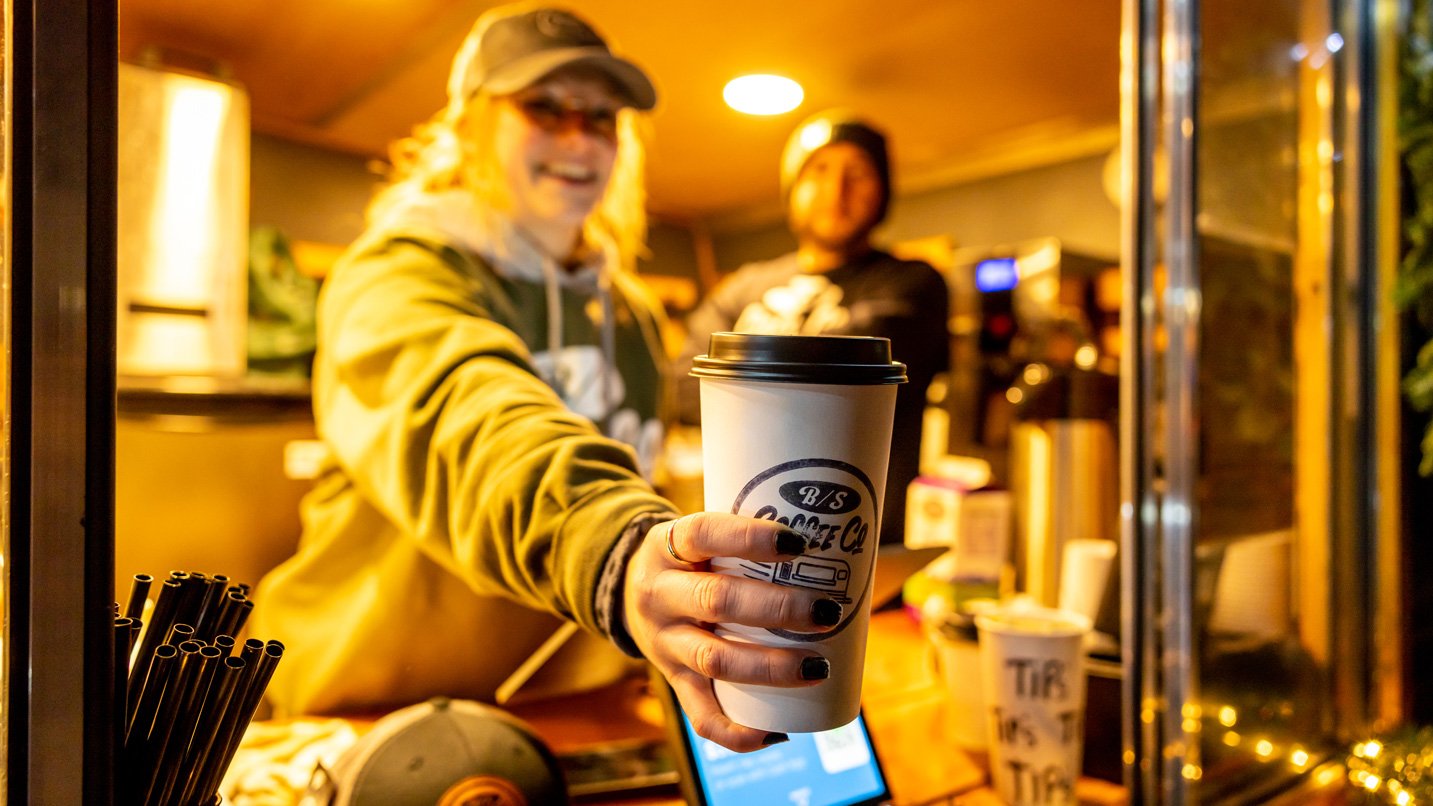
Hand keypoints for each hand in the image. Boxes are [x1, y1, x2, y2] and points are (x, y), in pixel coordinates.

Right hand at [623, 512, 843, 751]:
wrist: (628, 592)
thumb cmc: (692, 560)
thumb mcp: (702, 539)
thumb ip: (750, 543)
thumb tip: (845, 553)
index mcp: (668, 547)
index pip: (704, 534)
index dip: (750, 538)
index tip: (799, 544)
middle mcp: (659, 594)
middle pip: (716, 600)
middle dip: (778, 609)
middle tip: (827, 612)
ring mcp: (663, 642)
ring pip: (714, 659)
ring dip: (770, 667)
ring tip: (819, 667)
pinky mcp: (672, 680)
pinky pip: (701, 715)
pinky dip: (738, 731)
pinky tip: (776, 732)